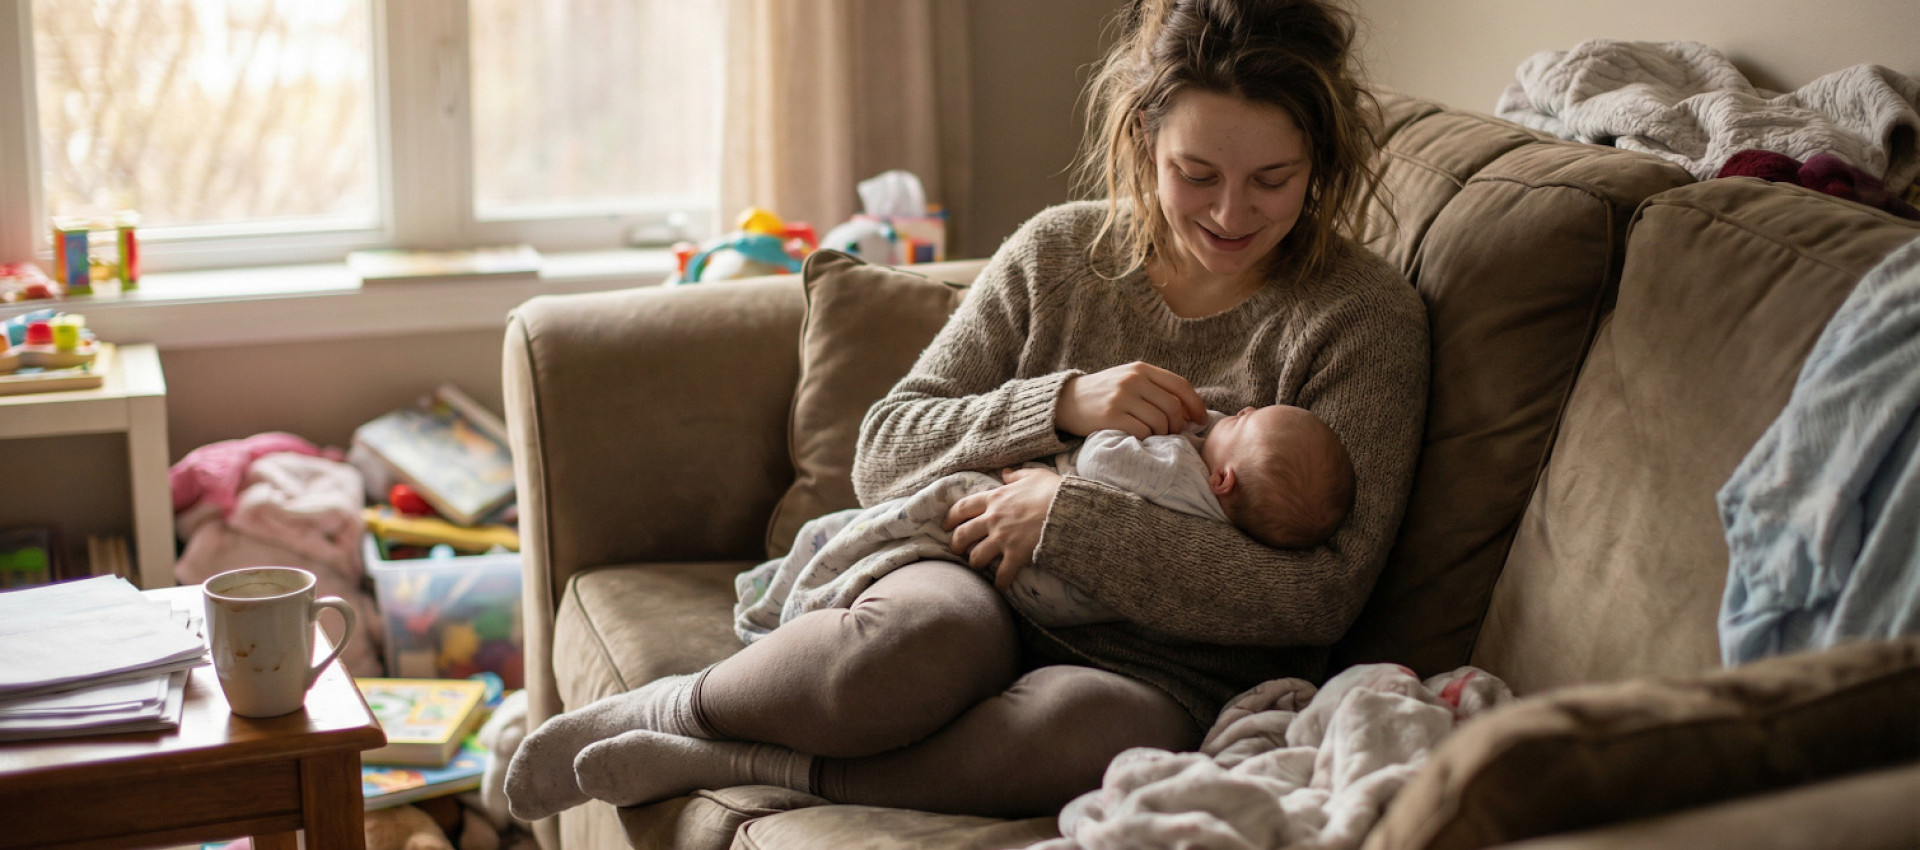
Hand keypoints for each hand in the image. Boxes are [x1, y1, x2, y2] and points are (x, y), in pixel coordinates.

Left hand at [944, 467, 1061, 589]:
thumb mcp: (1033, 474)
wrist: (1068, 508)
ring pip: (976, 556)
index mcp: (995, 498)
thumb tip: (1006, 473)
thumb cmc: (1052, 490)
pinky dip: (999, 584)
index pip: (962, 508)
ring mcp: (1003, 538)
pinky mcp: (1015, 555)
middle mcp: (993, 519)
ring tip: (977, 566)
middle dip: (955, 544)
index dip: (950, 517)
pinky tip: (999, 588)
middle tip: (956, 549)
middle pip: (962, 534)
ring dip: (974, 563)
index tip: (946, 525)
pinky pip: (1001, 575)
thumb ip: (1016, 475)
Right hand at [1057, 361, 1206, 438]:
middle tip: (1174, 434)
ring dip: (1162, 434)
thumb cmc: (1104, 394)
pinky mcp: (1111, 417)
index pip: (1180, 385)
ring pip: (1159, 422)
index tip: (1201, 420)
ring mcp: (1121, 398)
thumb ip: (1156, 388)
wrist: (1066, 401)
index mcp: (1141, 369)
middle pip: (1173, 407)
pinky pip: (1142, 432)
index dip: (1196, 405)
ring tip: (1153, 435)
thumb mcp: (1129, 380)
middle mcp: (1132, 380)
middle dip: (1179, 425)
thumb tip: (1190, 411)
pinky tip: (1138, 437)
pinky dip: (1145, 439)